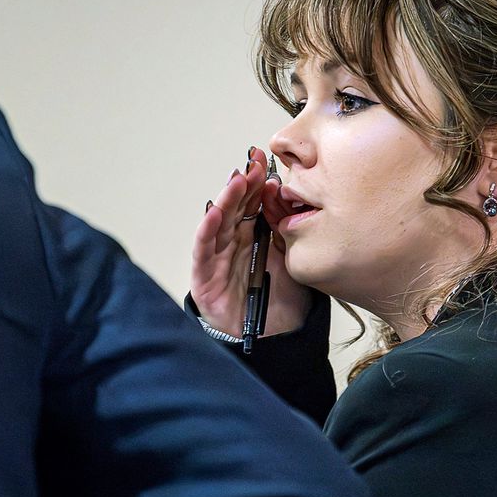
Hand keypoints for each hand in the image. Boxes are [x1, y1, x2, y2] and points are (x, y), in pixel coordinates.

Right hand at [191, 156, 312, 337]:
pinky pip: (204, 249)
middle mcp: (234, 242)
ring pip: (219, 222)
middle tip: (252, 162)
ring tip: (237, 180)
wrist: (275, 338)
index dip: (257, 180)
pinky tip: (214, 213)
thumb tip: (284, 196)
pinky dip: (207, 230)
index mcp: (254, 235)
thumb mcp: (292, 258)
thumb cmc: (280, 301)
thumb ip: (286, 230)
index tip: (264, 158)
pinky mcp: (205, 275)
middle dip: (243, 183)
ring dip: (226, 200)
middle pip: (235, 206)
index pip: (253, 201)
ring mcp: (218, 256)